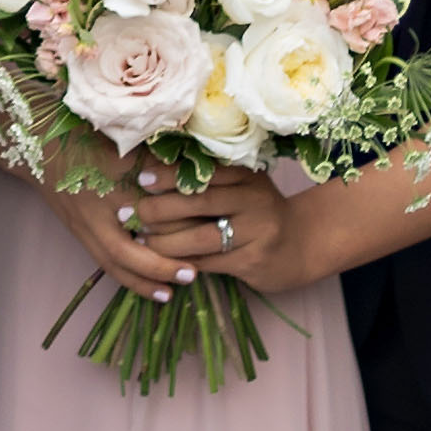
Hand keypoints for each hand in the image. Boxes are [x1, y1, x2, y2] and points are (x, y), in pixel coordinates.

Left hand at [54, 147, 295, 303]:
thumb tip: (151, 167)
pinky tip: (163, 262)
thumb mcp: (240, 187)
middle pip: (199, 202)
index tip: (140, 179)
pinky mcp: (254, 260)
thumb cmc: (256, 211)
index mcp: (246, 174)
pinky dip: (183, 262)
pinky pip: (210, 262)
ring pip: (201, 237)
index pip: (203, 171)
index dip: (169, 174)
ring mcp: (257, 231)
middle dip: (159, 209)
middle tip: (130, 213)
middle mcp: (254, 199)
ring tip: (140, 239)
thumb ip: (207, 178)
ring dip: (165, 241)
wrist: (300, 246)